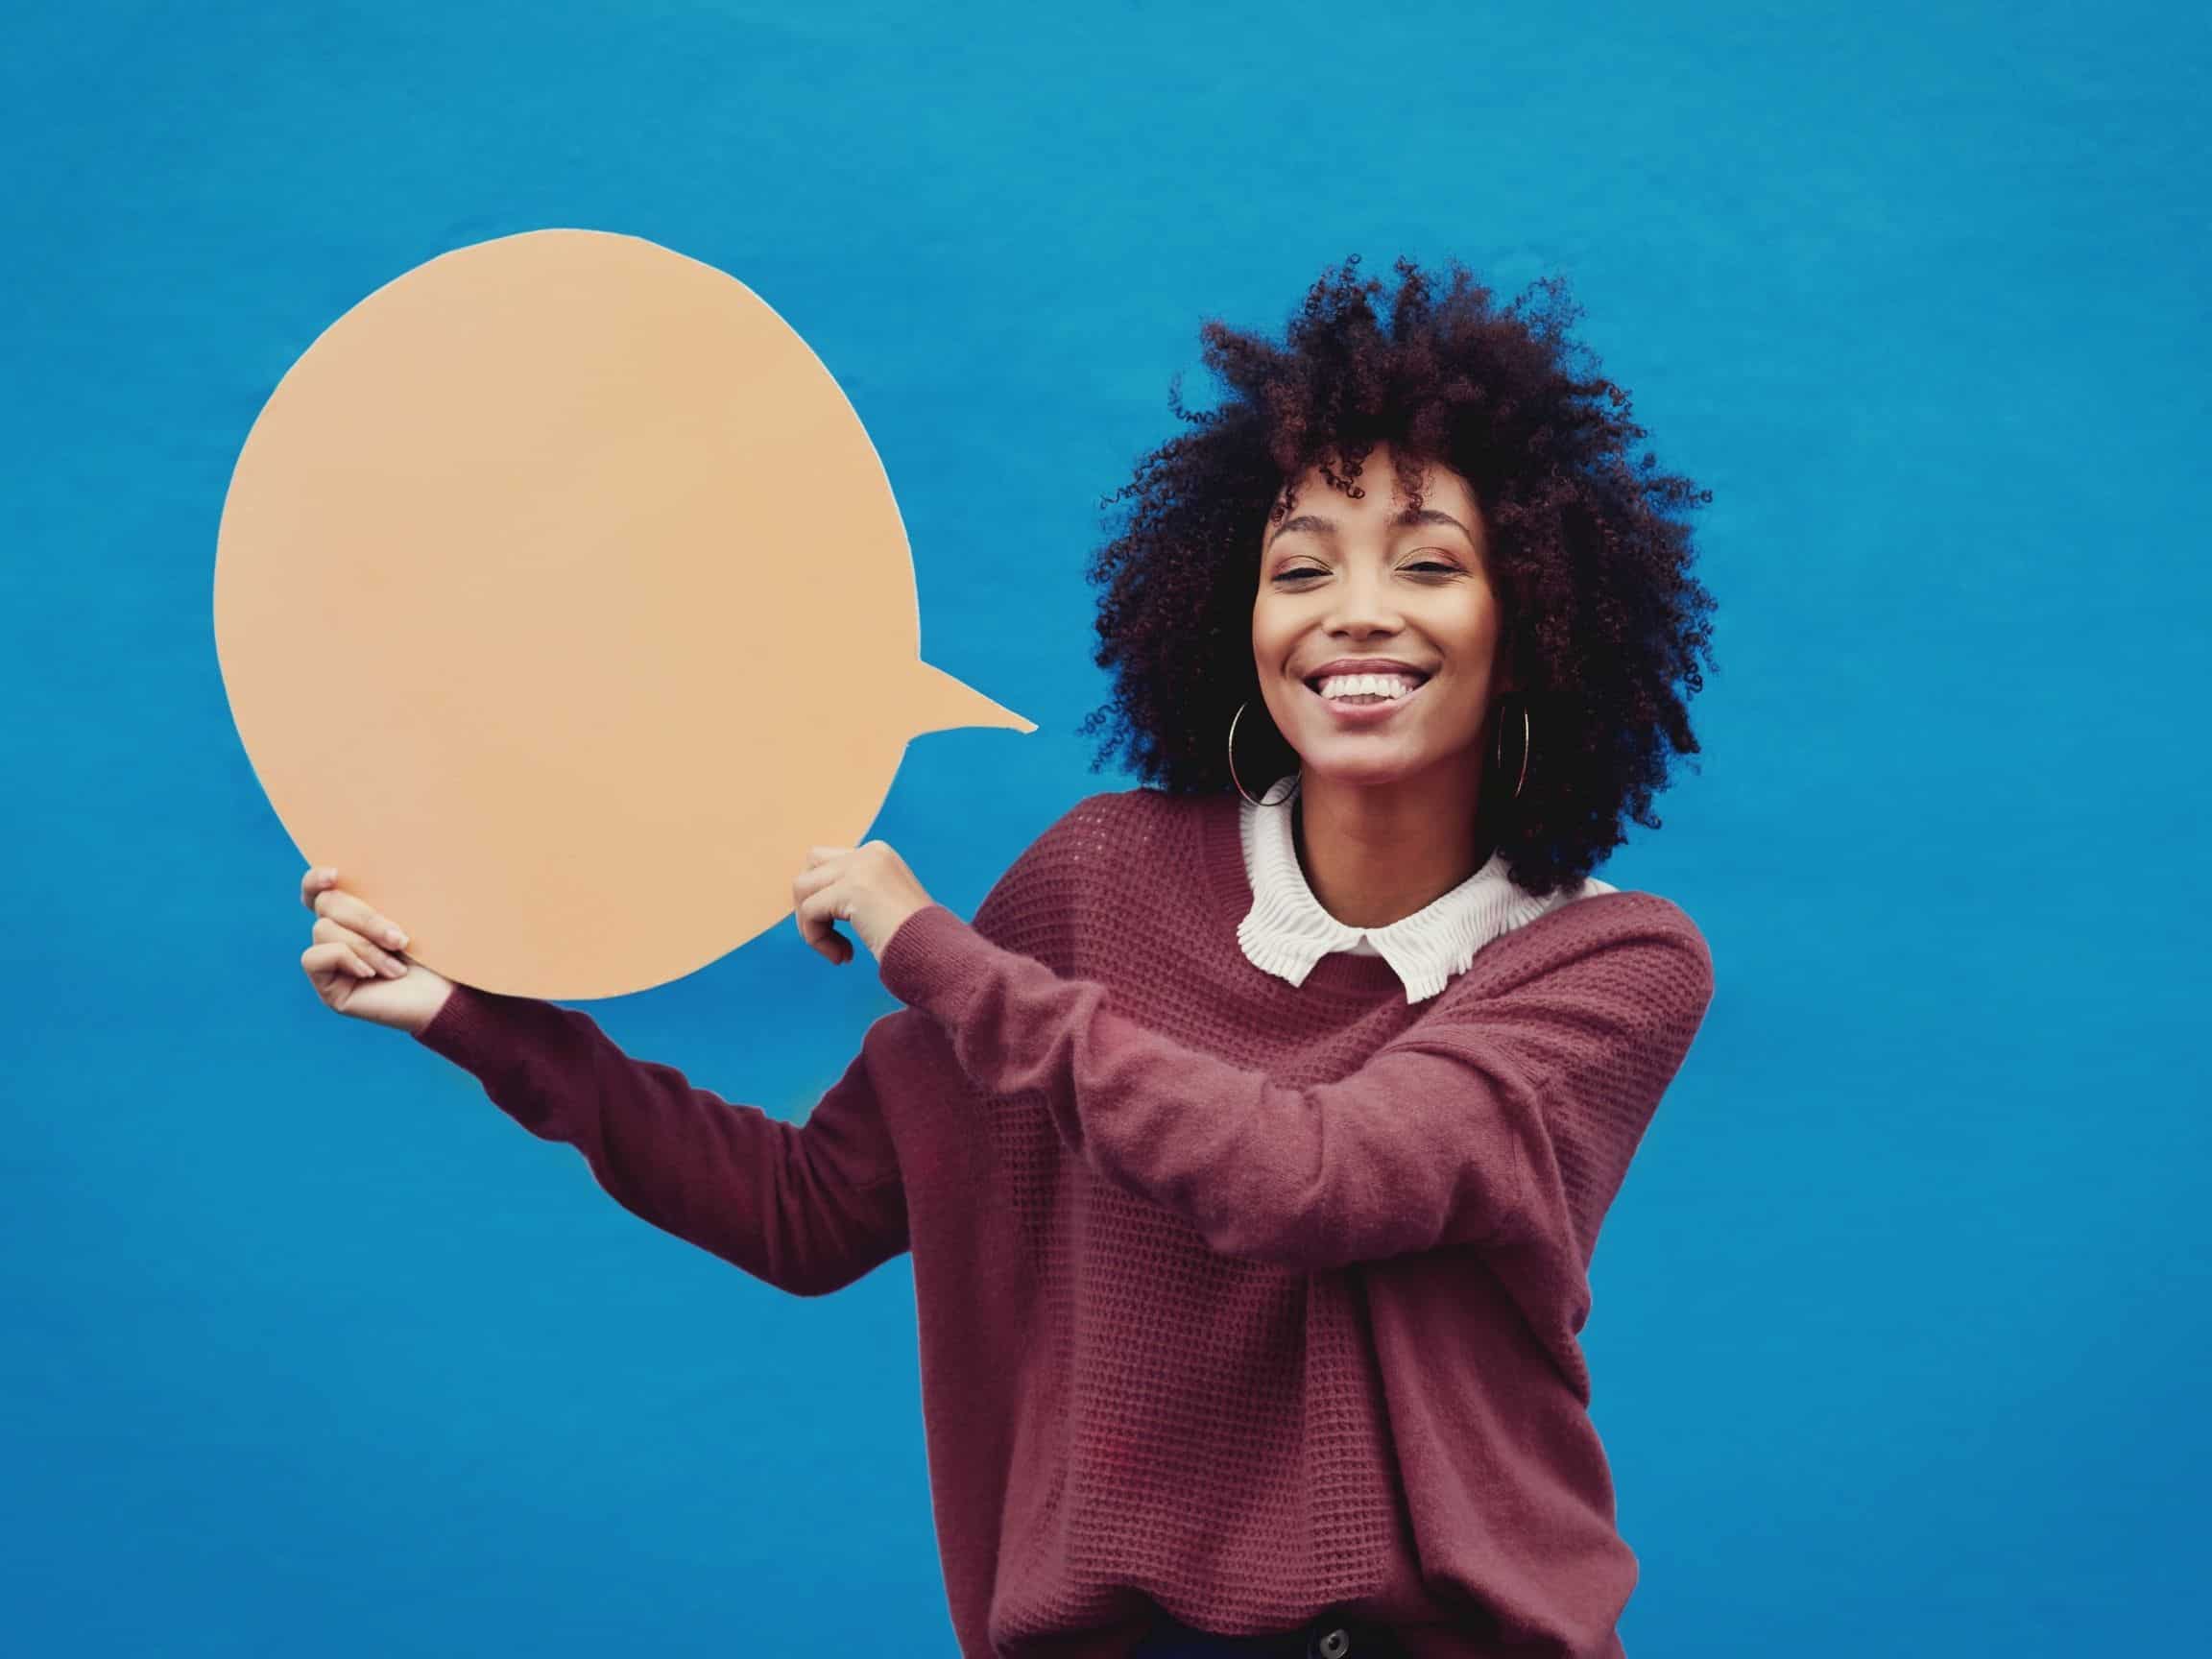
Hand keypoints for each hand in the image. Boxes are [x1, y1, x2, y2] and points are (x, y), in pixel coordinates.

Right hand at [298, 866, 457, 1033]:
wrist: (447, 995)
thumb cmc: (439, 952)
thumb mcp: (411, 914)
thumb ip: (382, 893)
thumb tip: (349, 871)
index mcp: (356, 913)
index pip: (318, 889)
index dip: (316, 879)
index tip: (336, 875)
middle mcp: (338, 935)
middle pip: (326, 904)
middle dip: (365, 919)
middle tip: (400, 940)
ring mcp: (331, 962)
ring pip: (323, 930)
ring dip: (365, 946)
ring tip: (395, 966)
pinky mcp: (327, 987)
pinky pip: (313, 958)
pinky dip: (343, 959)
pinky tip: (370, 974)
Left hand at [792, 841, 934, 966]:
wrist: (937, 952)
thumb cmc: (915, 941)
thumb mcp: (882, 904)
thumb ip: (853, 893)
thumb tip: (811, 903)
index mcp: (878, 854)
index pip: (828, 864)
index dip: (825, 901)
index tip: (845, 936)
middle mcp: (869, 853)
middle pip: (810, 867)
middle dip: (808, 904)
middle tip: (829, 938)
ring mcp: (860, 867)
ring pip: (802, 888)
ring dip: (810, 926)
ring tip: (838, 952)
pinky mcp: (851, 888)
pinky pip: (810, 912)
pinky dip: (817, 939)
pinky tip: (843, 957)